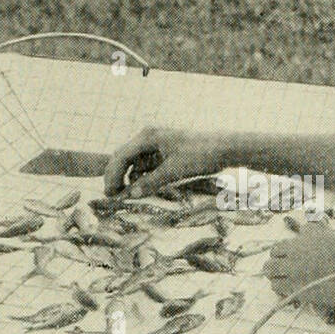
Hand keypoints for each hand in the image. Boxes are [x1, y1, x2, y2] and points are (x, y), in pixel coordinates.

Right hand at [103, 126, 223, 196]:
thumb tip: (130, 195)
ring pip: (134, 163)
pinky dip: (142, 177)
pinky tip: (142, 189)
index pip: (120, 156)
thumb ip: (151, 182)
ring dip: (129, 178)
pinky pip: (146, 166)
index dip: (112, 175)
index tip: (110, 194)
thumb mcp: (174, 170)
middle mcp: (148, 137)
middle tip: (112, 197)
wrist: (224, 148)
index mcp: (148, 136)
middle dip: (117, 177)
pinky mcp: (164, 153)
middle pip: (123, 158)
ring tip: (126, 196)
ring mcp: (156, 145)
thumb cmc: (200, 155)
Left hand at [261, 222, 334, 312]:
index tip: (290, 259)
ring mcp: (295, 270)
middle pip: (273, 255)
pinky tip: (290, 290)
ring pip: (270, 271)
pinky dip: (281, 288)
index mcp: (306, 238)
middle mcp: (296, 252)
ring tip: (285, 280)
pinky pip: (277, 287)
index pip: (281, 244)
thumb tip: (304, 231)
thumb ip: (316, 235)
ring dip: (275, 275)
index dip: (285, 252)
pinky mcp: (297, 288)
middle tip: (285, 270)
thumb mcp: (334, 238)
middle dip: (277, 262)